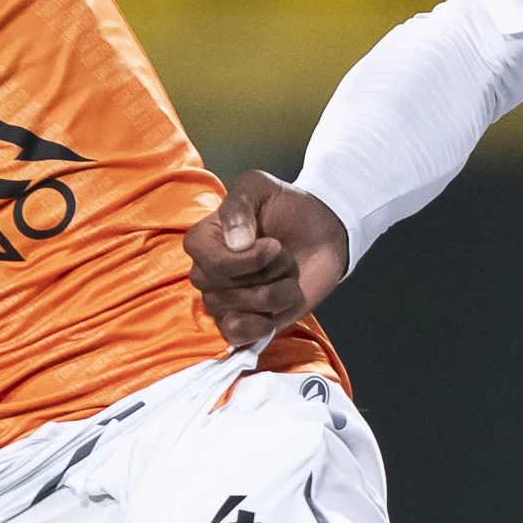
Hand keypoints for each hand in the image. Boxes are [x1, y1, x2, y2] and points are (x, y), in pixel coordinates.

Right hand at [184, 170, 348, 351]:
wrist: (320, 233)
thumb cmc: (286, 208)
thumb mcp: (259, 187)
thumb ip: (239, 205)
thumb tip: (235, 243)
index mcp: (202, 241)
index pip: (213, 264)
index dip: (250, 260)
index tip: (273, 245)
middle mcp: (206, 273)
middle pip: (225, 289)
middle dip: (268, 273)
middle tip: (282, 256)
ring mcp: (223, 301)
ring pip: (239, 310)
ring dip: (276, 293)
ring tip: (285, 276)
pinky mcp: (244, 323)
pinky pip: (234, 336)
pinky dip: (259, 326)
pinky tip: (273, 313)